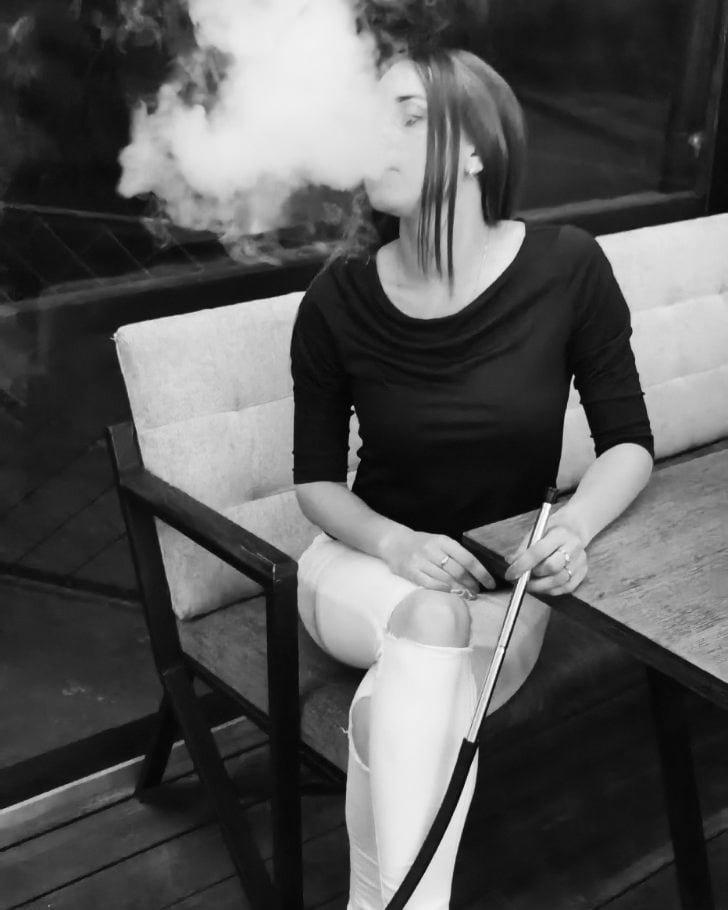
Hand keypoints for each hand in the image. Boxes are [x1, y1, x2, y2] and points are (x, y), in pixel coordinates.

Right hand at [379, 529, 495, 594]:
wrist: (394, 542)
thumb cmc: (421, 544)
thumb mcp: (439, 542)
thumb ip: (455, 555)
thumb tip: (475, 574)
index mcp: (443, 541)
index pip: (468, 558)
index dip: (481, 573)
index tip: (491, 584)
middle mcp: (433, 549)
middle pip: (458, 571)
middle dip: (471, 584)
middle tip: (476, 592)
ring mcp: (421, 560)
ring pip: (446, 579)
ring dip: (459, 590)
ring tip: (466, 596)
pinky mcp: (410, 571)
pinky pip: (430, 584)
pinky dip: (442, 590)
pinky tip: (449, 594)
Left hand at [504, 510, 587, 595]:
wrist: (574, 530)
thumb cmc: (551, 531)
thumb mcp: (536, 532)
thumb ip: (523, 547)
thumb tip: (511, 562)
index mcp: (560, 534)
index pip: (539, 551)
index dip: (523, 565)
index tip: (511, 574)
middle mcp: (573, 547)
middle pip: (552, 567)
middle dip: (533, 576)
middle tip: (522, 577)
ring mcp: (580, 561)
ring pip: (559, 581)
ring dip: (540, 586)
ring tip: (529, 583)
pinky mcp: (583, 573)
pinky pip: (566, 588)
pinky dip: (550, 590)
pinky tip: (541, 586)